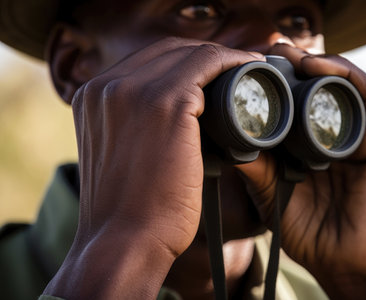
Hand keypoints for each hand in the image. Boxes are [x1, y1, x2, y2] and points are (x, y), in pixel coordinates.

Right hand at [44, 37, 263, 298]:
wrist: (123, 243)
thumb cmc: (131, 210)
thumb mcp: (125, 157)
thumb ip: (141, 127)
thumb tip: (187, 117)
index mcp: (94, 97)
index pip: (148, 62)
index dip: (185, 63)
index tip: (214, 73)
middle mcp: (107, 86)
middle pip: (168, 52)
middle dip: (205, 56)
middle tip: (237, 67)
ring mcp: (132, 91)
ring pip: (190, 55)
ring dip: (223, 58)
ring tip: (248, 68)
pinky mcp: (164, 104)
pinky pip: (207, 66)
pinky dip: (232, 64)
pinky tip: (250, 71)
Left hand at [236, 44, 365, 299]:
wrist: (342, 261)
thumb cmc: (306, 230)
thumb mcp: (269, 191)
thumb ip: (254, 164)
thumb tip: (226, 135)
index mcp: (308, 145)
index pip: (294, 103)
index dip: (274, 83)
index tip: (248, 69)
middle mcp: (334, 135)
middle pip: (317, 88)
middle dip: (293, 66)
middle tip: (267, 53)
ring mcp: (359, 135)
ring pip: (342, 85)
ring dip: (317, 62)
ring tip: (289, 54)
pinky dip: (345, 76)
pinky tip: (317, 66)